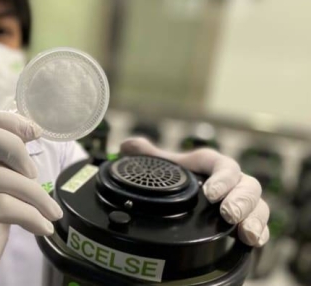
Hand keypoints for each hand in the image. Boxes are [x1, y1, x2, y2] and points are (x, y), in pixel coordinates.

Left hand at [120, 137, 269, 246]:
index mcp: (213, 166)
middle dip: (240, 201)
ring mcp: (242, 201)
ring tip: (244, 232)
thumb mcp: (165, 166)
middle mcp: (233, 182)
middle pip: (248, 186)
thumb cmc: (181, 179)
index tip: (210, 193)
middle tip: (227, 214)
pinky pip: (261, 225)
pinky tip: (253, 241)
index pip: (223, 166)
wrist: (188, 199)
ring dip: (254, 218)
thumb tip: (127, 146)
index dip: (221, 178)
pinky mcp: (247, 220)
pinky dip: (260, 232)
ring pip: (258, 205)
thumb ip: (148, 156)